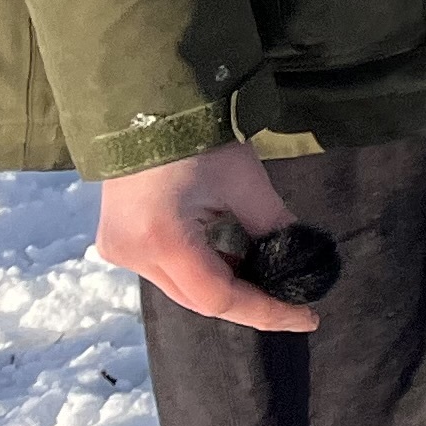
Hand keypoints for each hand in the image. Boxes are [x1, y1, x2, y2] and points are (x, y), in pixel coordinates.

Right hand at [97, 141, 319, 332]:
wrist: (143, 108)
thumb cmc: (198, 139)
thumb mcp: (245, 181)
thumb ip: (273, 225)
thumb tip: (300, 255)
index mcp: (161, 240)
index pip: (220, 297)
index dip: (267, 310)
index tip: (308, 317)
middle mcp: (132, 255)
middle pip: (199, 297)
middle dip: (249, 299)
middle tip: (295, 299)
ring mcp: (117, 251)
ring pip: (182, 288)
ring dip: (225, 283)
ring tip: (269, 275)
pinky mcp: (117, 243)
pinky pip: (167, 271)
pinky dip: (203, 268)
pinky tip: (233, 259)